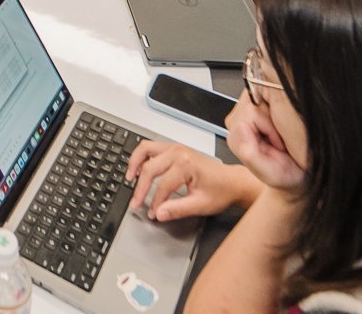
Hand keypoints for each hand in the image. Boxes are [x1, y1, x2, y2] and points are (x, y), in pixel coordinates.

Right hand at [124, 140, 255, 220]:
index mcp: (186, 164)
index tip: (153, 214)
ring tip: (129, 179)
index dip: (155, 203)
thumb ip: (178, 210)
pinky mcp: (174, 148)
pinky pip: (151, 147)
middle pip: (149, 168)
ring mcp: (175, 148)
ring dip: (134, 163)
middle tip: (135, 203)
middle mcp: (178, 152)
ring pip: (145, 149)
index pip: (162, 186)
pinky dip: (141, 157)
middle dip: (140, 188)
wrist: (232, 181)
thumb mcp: (200, 205)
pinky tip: (138, 169)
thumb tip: (159, 213)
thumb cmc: (221, 191)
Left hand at [224, 94, 305, 192]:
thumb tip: (240, 127)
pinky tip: (282, 127)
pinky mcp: (259, 110)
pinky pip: (269, 95)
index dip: (270, 127)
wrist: (294, 178)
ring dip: (276, 112)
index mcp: (237, 137)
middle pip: (255, 100)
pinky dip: (279, 107)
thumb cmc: (283, 176)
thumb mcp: (269, 172)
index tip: (278, 145)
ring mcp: (247, 115)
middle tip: (280, 140)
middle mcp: (238, 124)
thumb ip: (250, 153)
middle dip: (273, 118)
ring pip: (262, 94)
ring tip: (281, 135)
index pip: (251, 113)